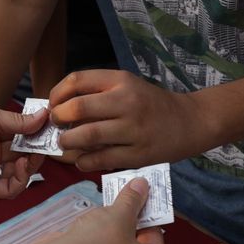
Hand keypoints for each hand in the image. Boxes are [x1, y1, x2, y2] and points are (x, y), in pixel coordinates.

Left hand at [0, 102, 47, 197]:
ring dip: (31, 164)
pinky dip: (21, 180)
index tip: (49, 127)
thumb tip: (45, 116)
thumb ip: (20, 122)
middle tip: (47, 141)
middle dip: (37, 148)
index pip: (20, 136)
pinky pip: (8, 189)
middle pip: (22, 154)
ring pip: (19, 173)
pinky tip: (23, 165)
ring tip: (34, 154)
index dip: (35, 134)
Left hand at [48, 70, 205, 170]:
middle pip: (77, 108)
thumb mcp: (127, 86)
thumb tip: (58, 107)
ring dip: (67, 142)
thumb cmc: (151, 104)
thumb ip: (97, 93)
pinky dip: (84, 162)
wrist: (190, 122)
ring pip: (86, 136)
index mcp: (121, 81)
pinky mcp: (138, 154)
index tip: (53, 106)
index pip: (76, 80)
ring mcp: (133, 129)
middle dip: (58, 119)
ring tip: (65, 144)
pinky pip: (101, 159)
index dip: (57, 95)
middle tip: (57, 126)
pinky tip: (82, 160)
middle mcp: (126, 102)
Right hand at [54, 178, 165, 243]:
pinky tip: (89, 228)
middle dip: (128, 222)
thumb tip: (141, 186)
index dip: (147, 213)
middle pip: (136, 243)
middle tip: (123, 201)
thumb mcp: (120, 215)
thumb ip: (132, 200)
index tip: (140, 197)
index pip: (156, 237)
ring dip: (111, 231)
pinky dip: (96, 243)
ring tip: (104, 211)